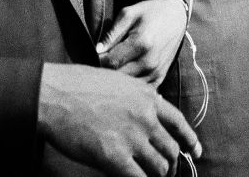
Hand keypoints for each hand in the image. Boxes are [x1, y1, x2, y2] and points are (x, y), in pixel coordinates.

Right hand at [38, 61, 200, 175]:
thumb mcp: (117, 82)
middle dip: (171, 164)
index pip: (179, 122)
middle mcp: (145, 117)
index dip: (190, 140)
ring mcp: (132, 138)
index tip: (195, 151)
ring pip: (160, 167)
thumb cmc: (76, 85)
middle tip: (166, 172)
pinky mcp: (115, 158)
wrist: (53, 94)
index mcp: (146, 96)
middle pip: (171, 149)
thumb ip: (135, 99)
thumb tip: (147, 117)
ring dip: (158, 176)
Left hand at [96, 0, 187, 85]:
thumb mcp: (128, 14)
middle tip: (100, 61)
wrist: (175, 17)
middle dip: (105, 70)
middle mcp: (149, 61)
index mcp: (141, 43)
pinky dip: (130, 85)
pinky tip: (125, 74)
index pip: (111, 62)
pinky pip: (139, 89)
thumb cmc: (149, 13)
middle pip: (118, 76)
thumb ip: (111, 33)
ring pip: (127, 86)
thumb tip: (97, 51)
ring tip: (113, 66)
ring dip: (117, 79)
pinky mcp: (159, 78)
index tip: (93, 55)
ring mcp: (156, 72)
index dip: (97, 60)